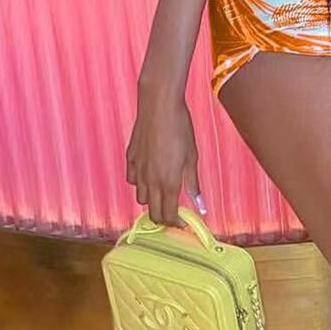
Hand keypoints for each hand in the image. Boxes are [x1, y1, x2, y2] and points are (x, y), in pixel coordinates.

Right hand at [126, 90, 202, 226]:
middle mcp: (150, 181)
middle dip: (164, 217)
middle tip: (175, 212)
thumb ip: (193, 183)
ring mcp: (137, 170)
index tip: (184, 222)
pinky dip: (140, 183)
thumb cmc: (180, 128)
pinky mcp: (130, 159)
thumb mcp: (191, 157)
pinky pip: (132, 180)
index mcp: (168, 182)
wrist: (158, 106)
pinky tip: (150, 172)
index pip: (169, 215)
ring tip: (164, 190)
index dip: (176, 223)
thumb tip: (201, 205)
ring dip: (152, 200)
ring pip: (141, 198)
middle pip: (153, 213)